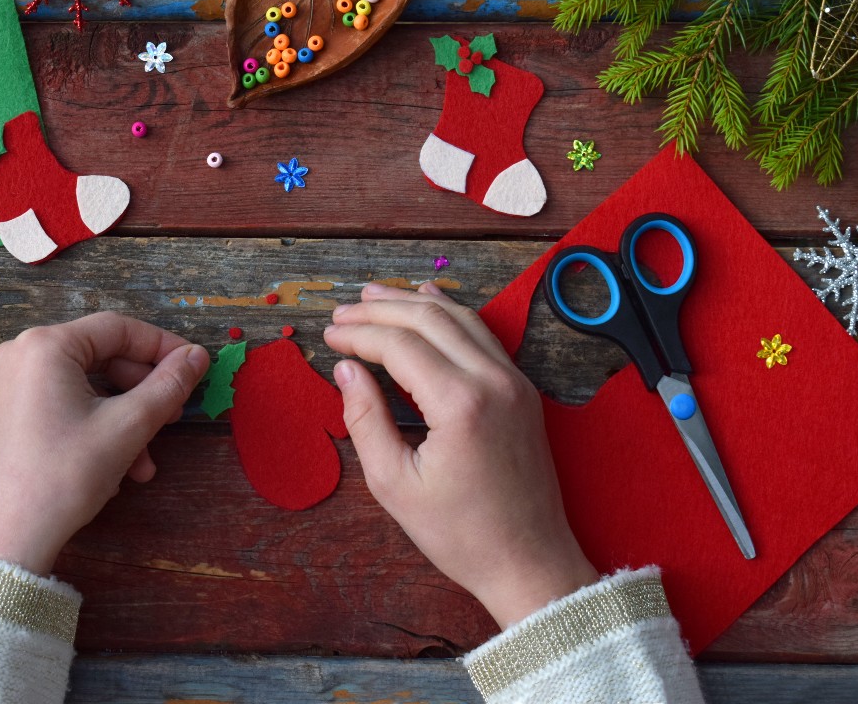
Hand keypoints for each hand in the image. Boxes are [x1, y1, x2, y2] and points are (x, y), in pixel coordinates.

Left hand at [0, 312, 209, 575]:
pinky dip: (92, 425)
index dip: (162, 346)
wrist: (9, 540)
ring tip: (144, 461)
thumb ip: (168, 385)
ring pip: (82, 387)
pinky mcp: (1, 414)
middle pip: (99, 358)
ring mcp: (4, 386)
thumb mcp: (128, 427)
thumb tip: (197, 356)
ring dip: (121, 418)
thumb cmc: (65, 477)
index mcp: (44, 346)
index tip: (193, 367)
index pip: (117, 329)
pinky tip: (113, 465)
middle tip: (171, 418)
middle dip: (141, 391)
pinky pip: (58, 404)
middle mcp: (17, 355)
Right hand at [324, 283, 597, 626]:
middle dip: (379, 310)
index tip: (328, 336)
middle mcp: (493, 381)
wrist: (528, 561)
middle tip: (341, 312)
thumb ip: (365, 419)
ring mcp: (514, 382)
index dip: (358, 335)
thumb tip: (345, 370)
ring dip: (413, 302)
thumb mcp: (394, 484)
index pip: (399, 345)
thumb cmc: (459, 534)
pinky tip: (429, 300)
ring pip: (459, 318)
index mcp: (460, 404)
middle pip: (429, 319)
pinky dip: (450, 313)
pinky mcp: (522, 390)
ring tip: (373, 296)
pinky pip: (482, 335)